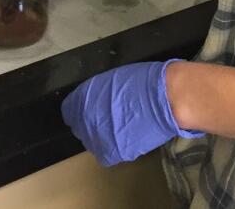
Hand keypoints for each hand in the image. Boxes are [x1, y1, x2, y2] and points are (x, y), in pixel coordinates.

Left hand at [60, 60, 201, 165]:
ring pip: (93, 142)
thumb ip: (98, 93)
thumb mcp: (113, 79)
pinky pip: (107, 154)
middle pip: (80, 128)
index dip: (80, 110)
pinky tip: (127, 139)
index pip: (69, 110)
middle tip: (110, 119)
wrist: (165, 98)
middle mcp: (84, 120)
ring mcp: (97, 139)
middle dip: (92, 123)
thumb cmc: (142, 81)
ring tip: (122, 129)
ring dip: (103, 137)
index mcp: (82, 98)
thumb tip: (96, 101)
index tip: (91, 110)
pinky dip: (115, 148)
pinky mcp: (112, 153)